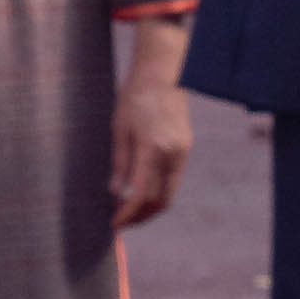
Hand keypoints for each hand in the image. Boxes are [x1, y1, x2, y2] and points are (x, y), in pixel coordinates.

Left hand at [108, 67, 191, 227]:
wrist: (162, 74)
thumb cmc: (135, 97)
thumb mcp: (119, 129)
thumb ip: (120, 163)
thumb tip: (116, 193)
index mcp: (152, 148)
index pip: (141, 194)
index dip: (127, 214)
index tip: (115, 224)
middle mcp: (172, 153)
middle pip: (160, 200)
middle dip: (140, 217)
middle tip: (121, 222)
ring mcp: (182, 151)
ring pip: (169, 192)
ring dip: (150, 207)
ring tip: (130, 210)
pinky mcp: (185, 147)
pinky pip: (173, 178)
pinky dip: (158, 190)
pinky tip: (143, 190)